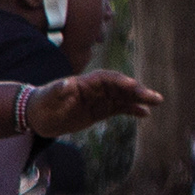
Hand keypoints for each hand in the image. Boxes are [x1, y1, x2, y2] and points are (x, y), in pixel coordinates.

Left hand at [28, 70, 157, 135]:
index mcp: (84, 83)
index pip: (106, 79)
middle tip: (154, 97)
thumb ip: (58, 91)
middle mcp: (94, 89)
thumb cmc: (41, 103)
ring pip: (123, 97)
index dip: (119, 81)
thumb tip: (65, 84)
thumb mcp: (48, 98)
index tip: (132, 85)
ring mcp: (98, 99)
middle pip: (119, 87)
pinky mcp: (99, 111)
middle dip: (136, 91)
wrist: (37, 115)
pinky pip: (119, 108)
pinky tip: (145, 114)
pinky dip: (132, 110)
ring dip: (139, 99)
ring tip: (156, 102)